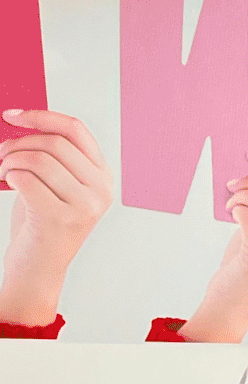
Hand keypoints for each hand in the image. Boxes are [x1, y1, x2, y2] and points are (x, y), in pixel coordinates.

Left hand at [0, 110, 112, 324]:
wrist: (37, 268)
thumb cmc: (41, 224)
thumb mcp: (55, 185)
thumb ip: (54, 157)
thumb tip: (25, 120)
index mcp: (102, 177)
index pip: (75, 129)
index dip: (41, 116)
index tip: (12, 115)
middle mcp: (100, 190)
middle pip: (54, 142)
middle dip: (17, 143)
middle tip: (0, 155)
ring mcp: (84, 206)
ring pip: (39, 159)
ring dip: (10, 160)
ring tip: (2, 172)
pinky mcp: (61, 219)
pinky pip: (26, 179)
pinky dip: (9, 176)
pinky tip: (7, 184)